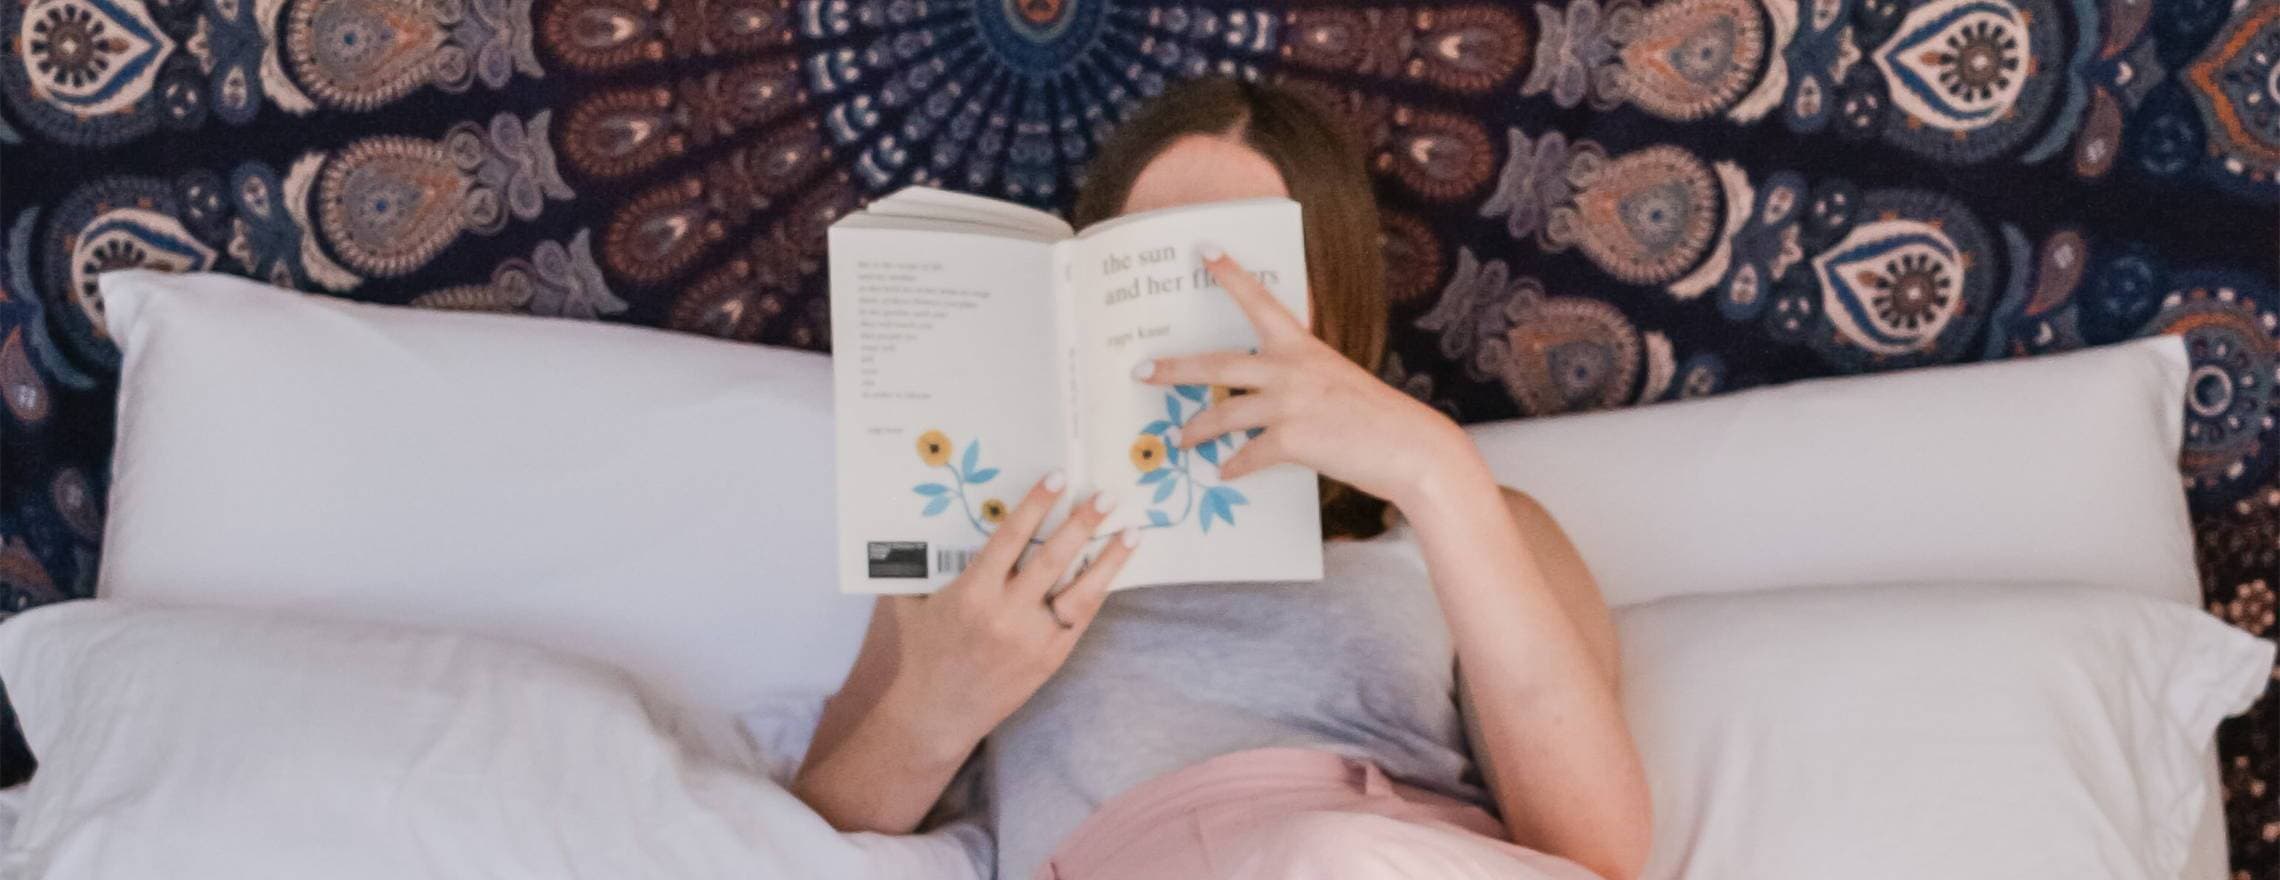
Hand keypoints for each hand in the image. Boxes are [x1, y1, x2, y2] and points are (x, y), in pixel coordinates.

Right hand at [876, 473, 1138, 753]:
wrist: (939, 712)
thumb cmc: (924, 650)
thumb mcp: (915, 602)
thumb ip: (922, 564)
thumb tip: (925, 519)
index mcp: (972, 594)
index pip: (1010, 539)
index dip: (1036, 505)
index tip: (1057, 478)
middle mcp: (1006, 615)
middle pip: (1053, 559)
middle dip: (1082, 524)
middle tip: (1105, 496)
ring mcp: (1033, 639)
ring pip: (1080, 593)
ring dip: (1108, 560)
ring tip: (1132, 532)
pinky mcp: (1050, 659)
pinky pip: (1081, 620)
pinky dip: (1098, 592)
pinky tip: (1113, 571)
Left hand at [1135, 245, 1473, 510]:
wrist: (1409, 447)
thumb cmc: (1374, 417)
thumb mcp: (1334, 381)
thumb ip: (1298, 380)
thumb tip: (1264, 398)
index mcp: (1302, 347)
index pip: (1259, 301)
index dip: (1229, 274)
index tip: (1203, 249)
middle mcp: (1290, 368)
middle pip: (1217, 364)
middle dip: (1174, 368)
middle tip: (1142, 370)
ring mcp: (1289, 403)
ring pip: (1223, 415)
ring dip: (1196, 430)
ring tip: (1180, 440)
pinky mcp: (1292, 439)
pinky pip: (1247, 456)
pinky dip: (1234, 467)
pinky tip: (1225, 474)